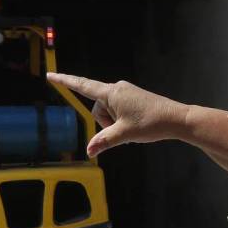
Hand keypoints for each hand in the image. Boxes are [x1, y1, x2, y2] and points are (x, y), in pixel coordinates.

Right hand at [47, 73, 188, 156]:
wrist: (176, 119)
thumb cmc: (151, 124)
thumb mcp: (124, 135)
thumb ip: (104, 141)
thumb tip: (89, 151)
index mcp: (112, 93)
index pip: (82, 86)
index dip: (65, 82)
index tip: (50, 75)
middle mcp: (117, 88)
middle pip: (98, 109)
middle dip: (105, 123)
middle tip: (125, 130)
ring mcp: (126, 92)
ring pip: (109, 111)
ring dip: (115, 123)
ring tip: (133, 127)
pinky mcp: (133, 98)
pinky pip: (119, 111)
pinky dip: (122, 121)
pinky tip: (137, 125)